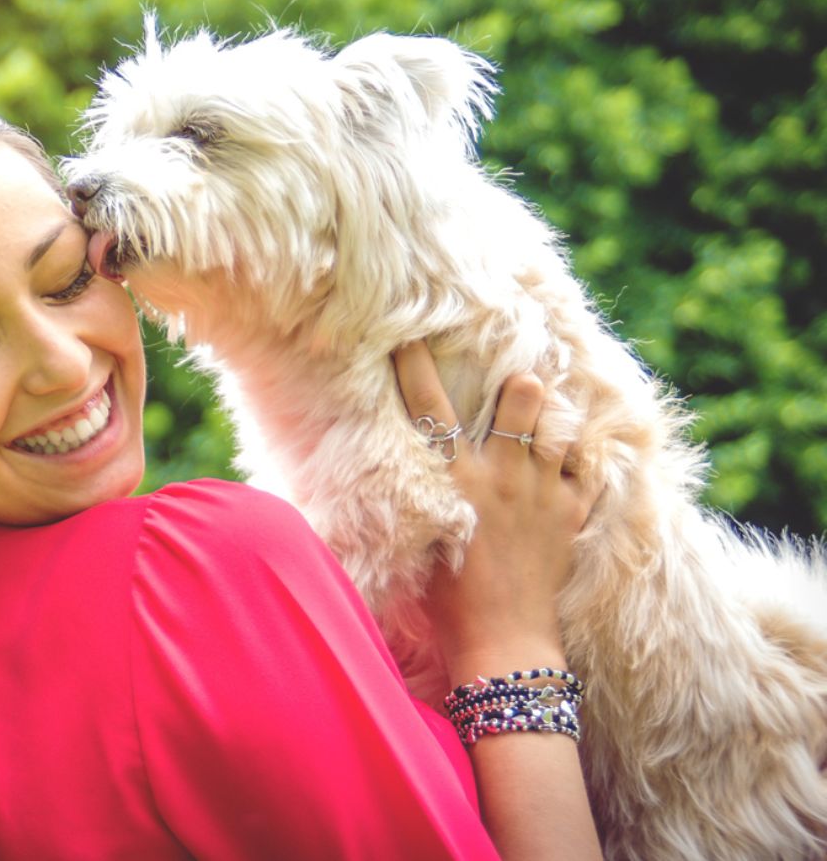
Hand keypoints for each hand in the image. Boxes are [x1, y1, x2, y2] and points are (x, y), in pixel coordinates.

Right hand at [391, 341, 600, 684]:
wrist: (502, 643)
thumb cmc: (447, 601)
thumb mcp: (421, 538)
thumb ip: (420, 497)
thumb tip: (398, 477)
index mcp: (455, 478)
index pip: (430, 406)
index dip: (417, 366)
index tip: (410, 337)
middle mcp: (502, 475)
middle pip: (519, 403)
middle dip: (519, 385)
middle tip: (519, 378)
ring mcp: (543, 494)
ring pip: (558, 433)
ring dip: (551, 423)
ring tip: (548, 414)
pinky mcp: (571, 517)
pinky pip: (584, 476)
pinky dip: (578, 468)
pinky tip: (571, 467)